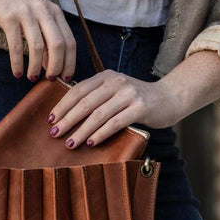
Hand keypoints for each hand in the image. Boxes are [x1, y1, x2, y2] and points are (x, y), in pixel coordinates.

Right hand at [0, 0, 77, 80]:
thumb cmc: (16, 3)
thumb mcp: (37, 14)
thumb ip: (47, 36)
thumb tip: (52, 64)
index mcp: (54, 11)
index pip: (70, 40)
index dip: (70, 61)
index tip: (66, 76)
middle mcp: (43, 11)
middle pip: (58, 45)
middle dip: (56, 66)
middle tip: (51, 79)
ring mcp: (26, 13)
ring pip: (38, 47)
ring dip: (36, 67)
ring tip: (32, 77)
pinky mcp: (9, 18)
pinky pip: (17, 46)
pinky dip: (18, 63)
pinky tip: (17, 72)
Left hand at [45, 71, 184, 148]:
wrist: (170, 97)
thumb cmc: (137, 99)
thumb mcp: (116, 91)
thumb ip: (97, 97)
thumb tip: (68, 115)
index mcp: (106, 76)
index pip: (78, 90)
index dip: (62, 105)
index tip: (50, 119)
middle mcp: (116, 82)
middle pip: (85, 102)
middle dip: (67, 119)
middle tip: (54, 133)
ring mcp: (129, 94)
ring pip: (98, 114)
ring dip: (81, 130)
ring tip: (70, 143)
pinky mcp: (140, 108)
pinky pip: (115, 122)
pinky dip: (101, 133)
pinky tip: (91, 143)